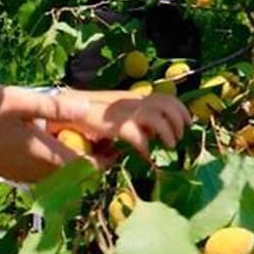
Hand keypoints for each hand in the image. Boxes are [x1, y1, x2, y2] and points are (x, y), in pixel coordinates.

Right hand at [0, 86, 101, 182]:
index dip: (103, 160)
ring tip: (82, 146)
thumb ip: (55, 107)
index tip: (114, 147)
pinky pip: (41, 177)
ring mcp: (21, 176)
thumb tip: (87, 109)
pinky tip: (51, 150)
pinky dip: (54, 169)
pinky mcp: (9, 174)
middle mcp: (34, 172)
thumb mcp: (19, 101)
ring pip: (57, 179)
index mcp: (42, 154)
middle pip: (73, 177)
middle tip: (103, 145)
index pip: (84, 167)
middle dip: (91, 164)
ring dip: (73, 167)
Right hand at [58, 91, 191, 158]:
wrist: (65, 110)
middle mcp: (131, 101)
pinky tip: (147, 156)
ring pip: (158, 118)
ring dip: (168, 133)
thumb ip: (133, 119)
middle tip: (180, 136)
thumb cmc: (89, 115)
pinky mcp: (115, 126)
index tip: (188, 122)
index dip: (181, 108)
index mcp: (133, 97)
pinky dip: (146, 148)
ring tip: (169, 145)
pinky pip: (138, 137)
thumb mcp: (116, 113)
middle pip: (167, 104)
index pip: (166, 96)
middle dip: (179, 121)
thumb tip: (150, 133)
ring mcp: (124, 112)